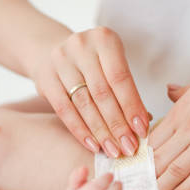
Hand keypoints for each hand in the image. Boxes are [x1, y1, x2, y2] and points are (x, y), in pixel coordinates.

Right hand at [33, 27, 148, 157]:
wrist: (50, 51)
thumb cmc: (92, 63)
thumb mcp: (112, 65)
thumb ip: (127, 90)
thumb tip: (144, 123)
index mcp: (104, 39)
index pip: (120, 78)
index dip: (132, 106)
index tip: (142, 131)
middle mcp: (81, 46)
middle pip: (102, 92)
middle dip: (118, 124)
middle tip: (129, 147)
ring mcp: (60, 61)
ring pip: (84, 103)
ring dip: (101, 131)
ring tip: (113, 150)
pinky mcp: (45, 78)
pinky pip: (65, 110)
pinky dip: (80, 130)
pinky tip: (93, 145)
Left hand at [150, 31, 189, 189]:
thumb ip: (183, 94)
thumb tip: (168, 89)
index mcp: (180, 110)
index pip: (151, 141)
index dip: (140, 161)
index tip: (132, 175)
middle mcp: (189, 126)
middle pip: (158, 158)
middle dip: (143, 179)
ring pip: (174, 169)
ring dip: (159, 189)